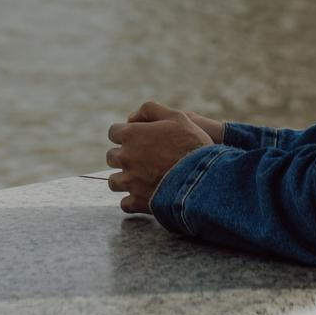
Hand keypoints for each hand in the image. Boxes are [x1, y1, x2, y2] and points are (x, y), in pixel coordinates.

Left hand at [105, 100, 215, 214]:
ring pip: (114, 182)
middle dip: (123, 156)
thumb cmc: (192, 144)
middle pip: (112, 157)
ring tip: (139, 179)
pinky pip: (125, 204)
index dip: (125, 134)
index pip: (113, 132)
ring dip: (123, 179)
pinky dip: (132, 201)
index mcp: (131, 135)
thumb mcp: (176, 116)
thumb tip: (130, 117)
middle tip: (140, 158)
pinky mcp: (137, 202)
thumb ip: (150, 110)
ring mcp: (130, 182)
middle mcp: (126, 158)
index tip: (136, 138)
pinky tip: (144, 196)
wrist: (204, 179)